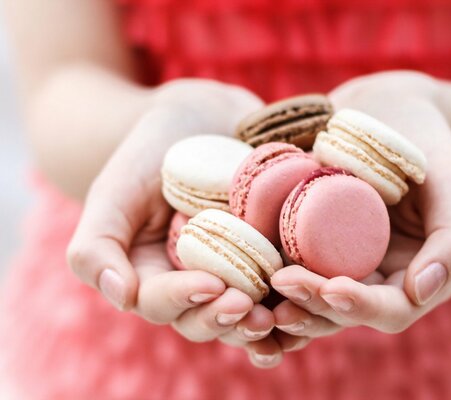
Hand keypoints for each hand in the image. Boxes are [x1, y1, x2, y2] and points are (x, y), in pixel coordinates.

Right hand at [66, 79, 289, 367]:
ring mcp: (237, 271)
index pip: (162, 304)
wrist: (204, 116)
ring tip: (287, 314)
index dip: (184, 301)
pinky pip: (284, 288)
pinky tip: (313, 299)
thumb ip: (98, 243)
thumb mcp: (116, 188)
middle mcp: (195, 281)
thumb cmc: (152, 149)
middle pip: (208, 320)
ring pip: (248, 314)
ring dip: (267, 322)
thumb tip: (118, 296)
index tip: (211, 285)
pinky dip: (297, 299)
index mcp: (153, 275)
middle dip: (228, 320)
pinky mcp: (272, 256)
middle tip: (251, 308)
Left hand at [270, 72, 450, 338]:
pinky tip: (241, 271)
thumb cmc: (427, 143)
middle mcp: (372, 276)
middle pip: (340, 312)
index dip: (361, 307)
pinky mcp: (304, 238)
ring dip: (282, 301)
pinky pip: (282, 263)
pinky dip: (262, 273)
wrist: (386, 107)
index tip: (332, 290)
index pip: (389, 309)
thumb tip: (421, 292)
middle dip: (312, 305)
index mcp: (413, 276)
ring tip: (257, 289)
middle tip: (283, 283)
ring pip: (306, 297)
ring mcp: (335, 260)